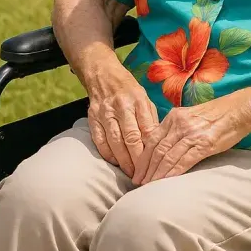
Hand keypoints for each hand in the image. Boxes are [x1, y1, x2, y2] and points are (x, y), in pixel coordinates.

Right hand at [86, 64, 160, 179]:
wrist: (103, 76)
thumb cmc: (129, 91)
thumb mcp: (145, 99)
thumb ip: (151, 119)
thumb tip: (158, 143)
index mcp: (138, 100)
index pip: (147, 128)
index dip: (151, 149)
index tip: (156, 163)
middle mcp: (121, 106)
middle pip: (131, 137)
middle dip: (138, 159)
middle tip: (144, 175)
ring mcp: (105, 113)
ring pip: (115, 142)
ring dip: (124, 161)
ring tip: (132, 173)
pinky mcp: (92, 119)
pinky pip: (100, 141)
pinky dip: (108, 155)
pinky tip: (116, 163)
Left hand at [133, 99, 244, 184]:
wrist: (238, 111)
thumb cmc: (215, 115)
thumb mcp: (190, 116)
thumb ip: (174, 128)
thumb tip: (161, 147)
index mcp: (174, 116)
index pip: (151, 139)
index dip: (142, 157)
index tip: (136, 171)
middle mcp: (180, 124)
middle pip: (156, 150)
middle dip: (145, 169)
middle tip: (137, 183)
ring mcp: (191, 134)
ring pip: (167, 157)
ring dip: (156, 174)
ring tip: (149, 186)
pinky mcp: (204, 144)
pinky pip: (184, 161)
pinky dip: (172, 173)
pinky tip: (166, 183)